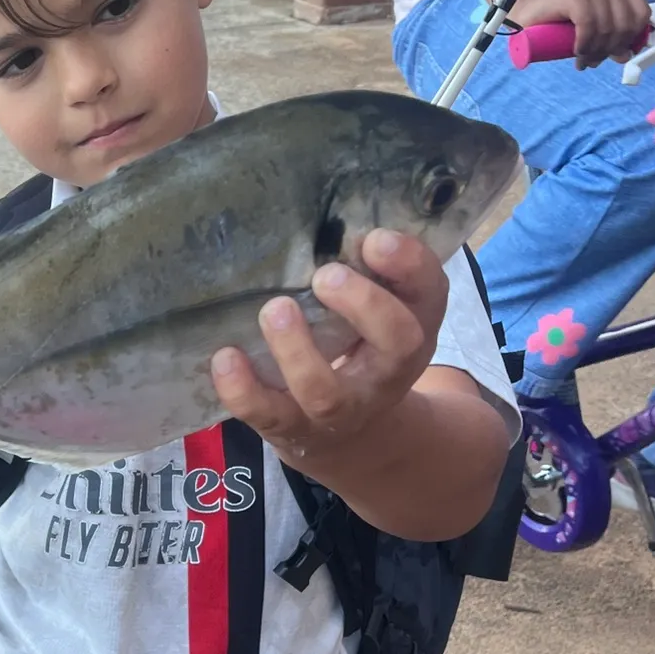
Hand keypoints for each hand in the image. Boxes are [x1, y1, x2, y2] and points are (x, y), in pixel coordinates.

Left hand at [210, 230, 446, 463]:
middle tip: (326, 275)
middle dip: (365, 305)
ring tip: (274, 309)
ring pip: (325, 390)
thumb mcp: (375, 310)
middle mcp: (385, 372)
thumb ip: (362, 271)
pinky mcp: (293, 428)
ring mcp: (340, 407)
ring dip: (297, 350)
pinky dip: (243, 389)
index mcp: (411, 327)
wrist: (352, 438)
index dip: (409, 264)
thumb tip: (323, 215)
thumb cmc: (357, 348)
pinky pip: (269, 415)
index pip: (430, 291)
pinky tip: (225, 356)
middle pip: (398, 342)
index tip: (373, 239)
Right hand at [510, 0, 649, 69]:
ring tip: (584, 60)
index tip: (613, 54)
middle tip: (594, 61)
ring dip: (596, 51)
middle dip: (610, 49)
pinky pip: (588, 24)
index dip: (630, 40)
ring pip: (607, 27)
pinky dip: (584, 43)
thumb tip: (626, 56)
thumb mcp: (596, 30)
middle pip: (625, 24)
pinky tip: (577, 51)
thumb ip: (614, 38)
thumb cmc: (563, 23)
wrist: (529, 14)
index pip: (641, 16)